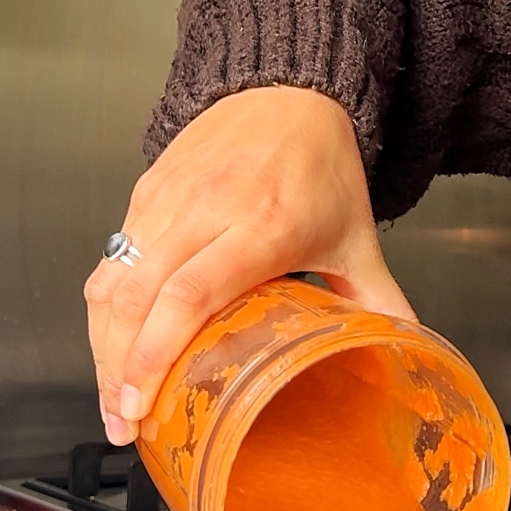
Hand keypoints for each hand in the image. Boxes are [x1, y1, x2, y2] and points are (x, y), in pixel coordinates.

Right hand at [84, 87, 414, 444]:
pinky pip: (110, 256)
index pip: (190, 293)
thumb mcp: (357, 235)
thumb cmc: (319, 162)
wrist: (287, 88)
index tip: (141, 405)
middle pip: (136, 297)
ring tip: (112, 397)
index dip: (154, 354)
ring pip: (112, 279)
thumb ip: (379, 300)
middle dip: (117, 369)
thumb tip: (409, 352)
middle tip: (122, 423)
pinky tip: (113, 345)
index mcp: (263, 225)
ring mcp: (169, 198)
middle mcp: (207, 209)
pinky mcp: (145, 190)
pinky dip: (104, 308)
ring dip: (101, 345)